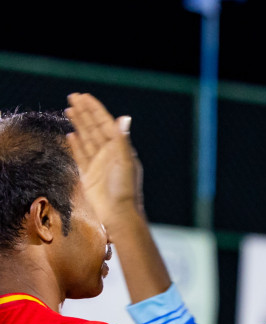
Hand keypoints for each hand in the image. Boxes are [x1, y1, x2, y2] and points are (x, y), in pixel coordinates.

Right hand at [64, 92, 142, 219]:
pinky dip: (76, 144)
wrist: (118, 214)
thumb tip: (124, 117)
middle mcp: (109, 154)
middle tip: (72, 96)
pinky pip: (80, 155)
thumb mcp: (125, 161)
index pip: (105, 124)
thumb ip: (122, 139)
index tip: (84, 96)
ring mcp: (98, 164)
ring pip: (86, 138)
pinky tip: (71, 134)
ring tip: (70, 110)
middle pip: (94, 128)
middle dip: (84, 112)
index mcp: (119, 149)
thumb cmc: (125, 188)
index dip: (94, 109)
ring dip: (79, 124)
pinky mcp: (88, 175)